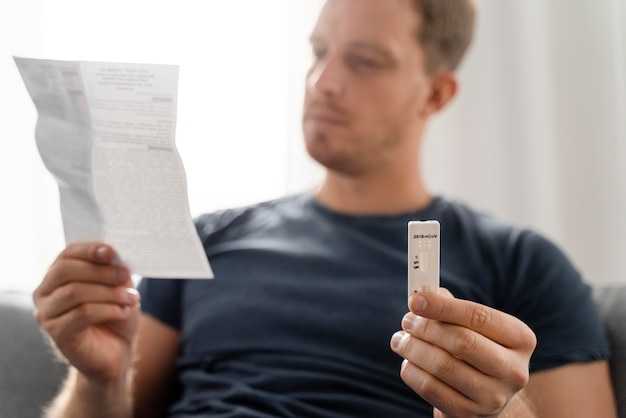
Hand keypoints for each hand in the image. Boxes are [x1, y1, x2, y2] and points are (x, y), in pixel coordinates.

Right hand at [33, 243, 140, 382]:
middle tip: (125, 276)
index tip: (111, 251)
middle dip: (99, 271)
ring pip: (75, 292)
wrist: (116, 351)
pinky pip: (82, 314)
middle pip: (65, 271)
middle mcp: (45, 293)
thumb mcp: (118, 286)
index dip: (88, 250)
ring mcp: (47, 314)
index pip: (66, 255)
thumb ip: (112, 268)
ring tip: (131, 298)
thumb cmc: (115, 314)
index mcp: (57, 275)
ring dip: (109, 293)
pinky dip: (109, 310)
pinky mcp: (56, 333)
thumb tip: (112, 253)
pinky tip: (124, 313)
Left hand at [390, 289, 536, 417]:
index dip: (443, 307)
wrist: (485, 396)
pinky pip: (431, 388)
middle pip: (462, 341)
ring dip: (413, 348)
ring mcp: (494, 396)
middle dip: (426, 328)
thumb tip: (424, 294)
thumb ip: (452, 308)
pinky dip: (412, 371)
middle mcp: (514, 370)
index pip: (478, 316)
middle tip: (407, 321)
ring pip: (443, 366)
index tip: (416, 300)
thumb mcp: (475, 328)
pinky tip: (408, 361)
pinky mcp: (470, 414)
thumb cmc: (477, 351)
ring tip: (401, 340)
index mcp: (520, 338)